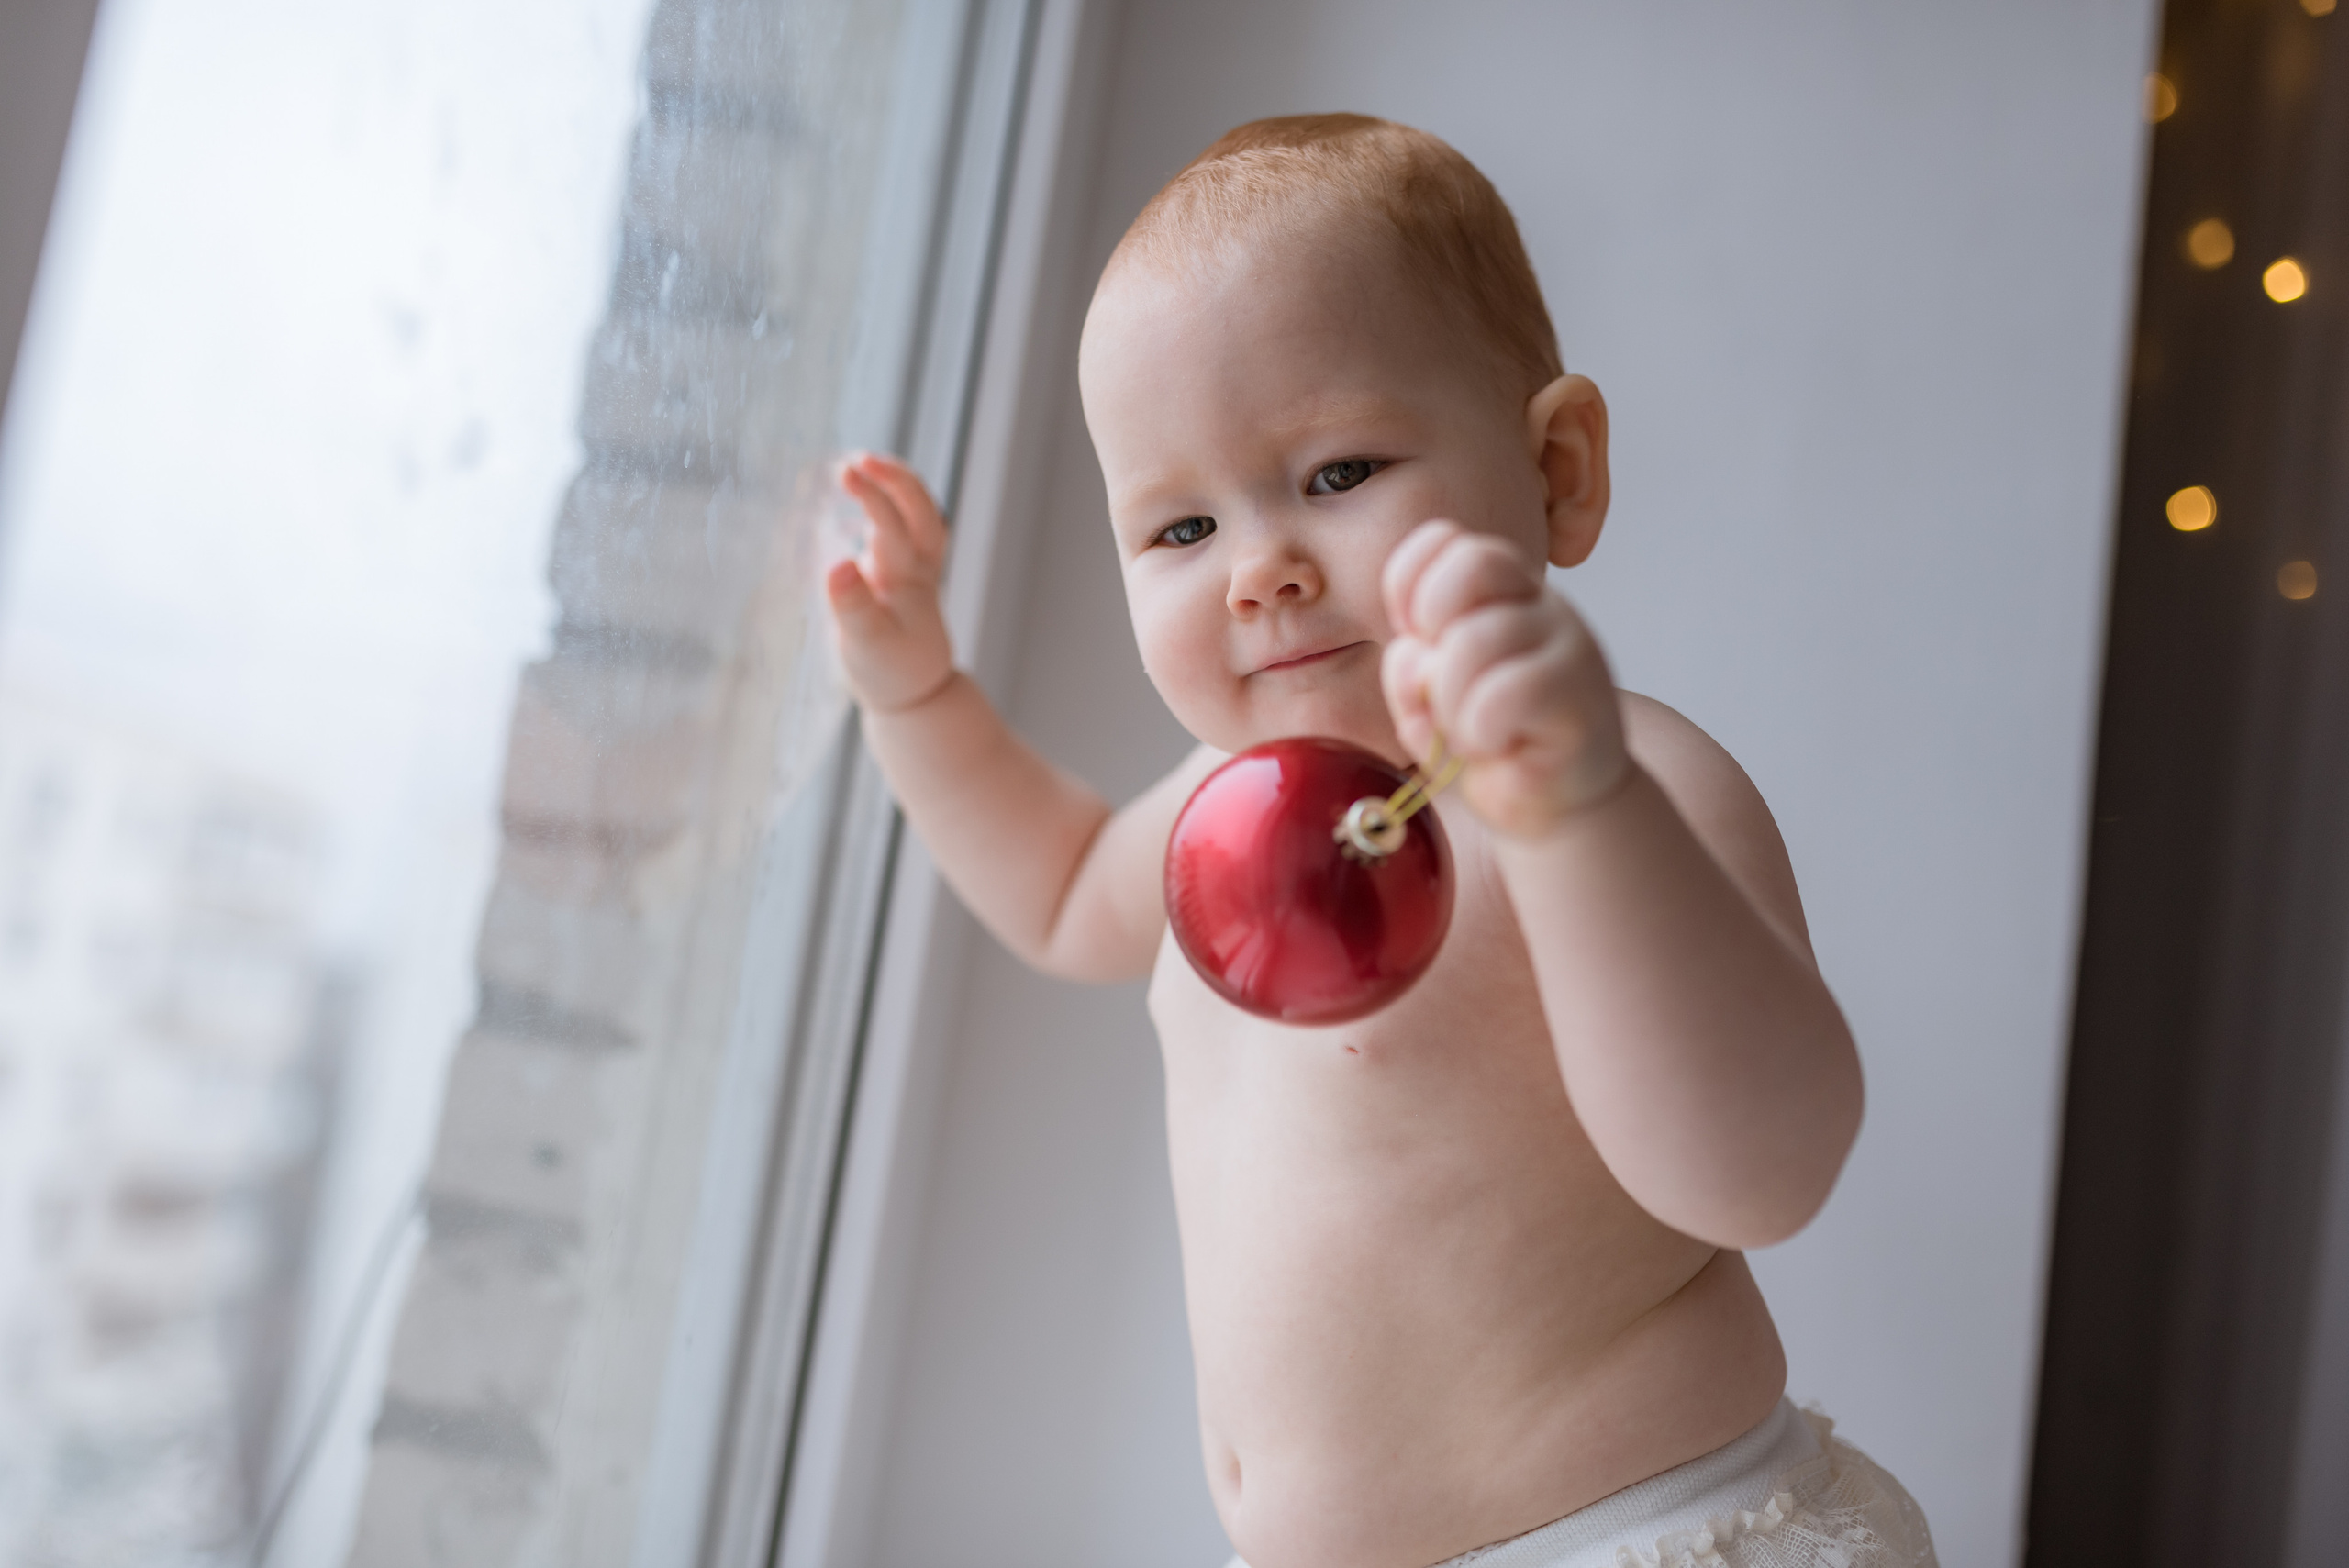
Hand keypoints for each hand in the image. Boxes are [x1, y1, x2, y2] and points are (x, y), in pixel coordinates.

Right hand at [827, 452, 955, 712]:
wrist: (915, 698)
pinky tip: (861, 503)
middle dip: (899, 479)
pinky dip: (896, 510)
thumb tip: (837, 562)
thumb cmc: (886, 673)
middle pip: (924, 512)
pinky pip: (913, 534)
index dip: (872, 495)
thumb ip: (850, 605)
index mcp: (904, 581)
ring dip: (903, 489)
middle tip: (863, 458)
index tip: (845, 471)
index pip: (892, 526)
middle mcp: (917, 571)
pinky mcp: (910, 581)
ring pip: (925, 520)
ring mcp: (918, 574)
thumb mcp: (862, 643)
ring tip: (869, 466)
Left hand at [1380, 520, 1628, 836]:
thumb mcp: (1427, 703)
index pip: (1444, 540)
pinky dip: (1480, 732)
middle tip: (1441, 681)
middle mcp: (1537, 603)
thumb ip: (1407, 672)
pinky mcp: (1581, 692)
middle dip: (1430, 624)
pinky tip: (1498, 745)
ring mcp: (1566, 642)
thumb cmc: (1491, 741)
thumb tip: (1414, 658)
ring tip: (1471, 732)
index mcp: (1499, 591)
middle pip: (1473, 562)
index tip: (1413, 638)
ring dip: (1450, 702)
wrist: (1556, 801)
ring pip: (1473, 640)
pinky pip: (1501, 696)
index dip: (1407, 585)